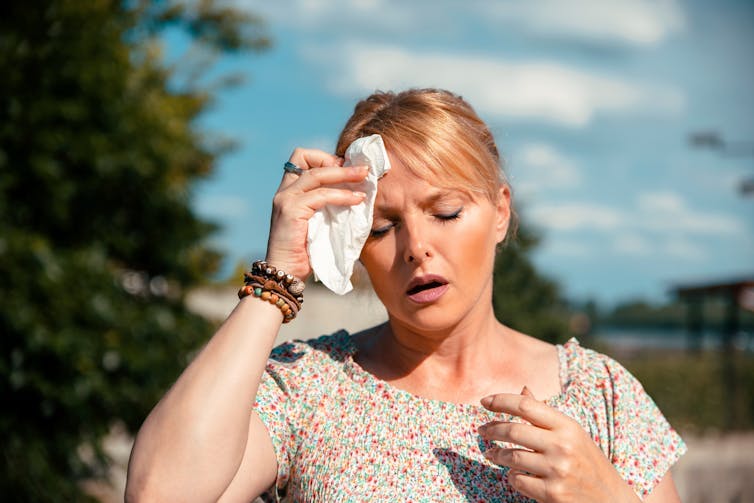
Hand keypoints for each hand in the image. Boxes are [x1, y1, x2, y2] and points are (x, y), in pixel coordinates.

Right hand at [265, 148, 368, 279]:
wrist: (286, 273)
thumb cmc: (305, 252)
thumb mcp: (318, 221)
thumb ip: (327, 204)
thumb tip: (356, 191)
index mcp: (288, 191)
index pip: (301, 158)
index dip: (324, 159)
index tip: (347, 170)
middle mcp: (284, 191)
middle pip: (305, 156)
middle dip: (335, 160)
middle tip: (361, 169)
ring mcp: (285, 199)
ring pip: (317, 173)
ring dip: (344, 174)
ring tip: (365, 178)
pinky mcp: (291, 211)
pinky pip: (321, 195)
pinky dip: (342, 195)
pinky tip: (357, 200)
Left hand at [478, 388, 639, 502]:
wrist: (612, 500)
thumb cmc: (589, 463)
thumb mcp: (573, 434)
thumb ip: (545, 414)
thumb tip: (523, 389)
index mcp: (568, 426)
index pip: (526, 405)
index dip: (501, 401)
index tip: (484, 401)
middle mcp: (562, 446)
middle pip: (513, 431)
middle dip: (492, 429)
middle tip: (482, 431)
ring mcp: (557, 470)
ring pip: (511, 457)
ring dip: (497, 455)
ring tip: (492, 454)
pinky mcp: (552, 493)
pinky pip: (518, 480)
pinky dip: (511, 477)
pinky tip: (513, 475)